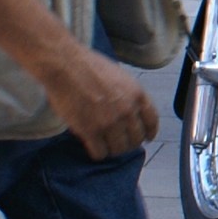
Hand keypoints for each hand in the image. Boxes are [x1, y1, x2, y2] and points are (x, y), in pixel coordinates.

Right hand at [44, 44, 159, 160]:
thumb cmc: (88, 65)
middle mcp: (128, 110)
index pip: (152, 122)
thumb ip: (128, 94)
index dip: (149, 133)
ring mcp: (109, 122)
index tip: (146, 138)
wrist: (65, 65)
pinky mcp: (90, 131)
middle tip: (119, 143)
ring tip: (105, 146)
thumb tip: (130, 110)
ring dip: (113, 150)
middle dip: (129, 143)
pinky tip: (93, 147)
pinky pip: (100, 153)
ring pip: (119, 149)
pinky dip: (97, 153)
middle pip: (136, 140)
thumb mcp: (120, 76)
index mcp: (137, 94)